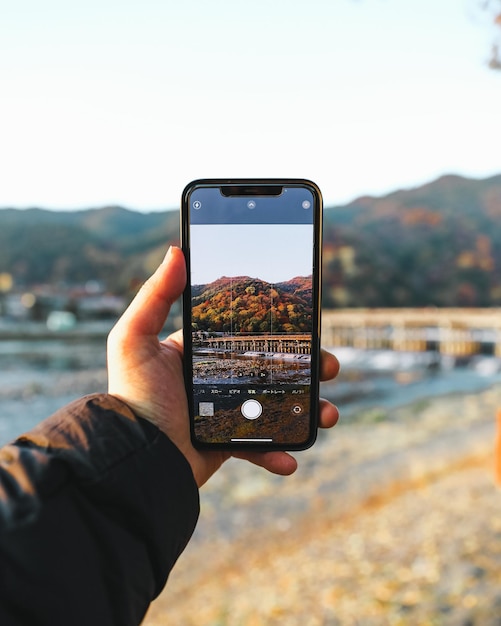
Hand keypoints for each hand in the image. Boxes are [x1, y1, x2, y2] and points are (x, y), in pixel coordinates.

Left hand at [107, 246, 339, 486]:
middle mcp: (216, 380)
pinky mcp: (227, 444)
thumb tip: (176, 250)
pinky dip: (278, 453)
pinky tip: (290, 459)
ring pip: (277, 407)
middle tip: (330, 367)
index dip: (280, 332)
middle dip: (307, 369)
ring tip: (327, 415)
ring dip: (307, 412)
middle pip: (272, 369)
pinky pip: (261, 447)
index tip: (308, 328)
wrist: (135, 458)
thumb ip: (154, 295)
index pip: (249, 335)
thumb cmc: (133, 396)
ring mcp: (225, 412)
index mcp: (201, 353)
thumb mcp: (134, 338)